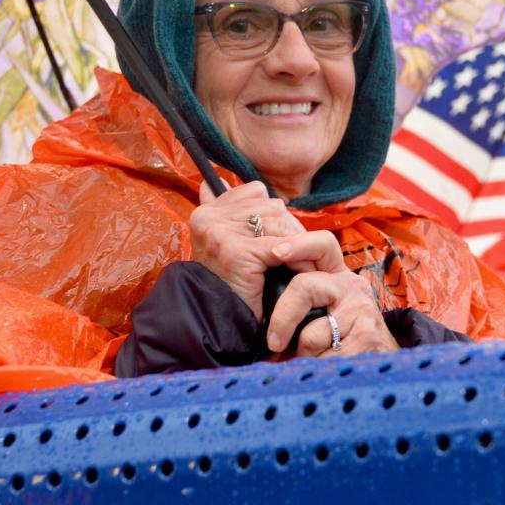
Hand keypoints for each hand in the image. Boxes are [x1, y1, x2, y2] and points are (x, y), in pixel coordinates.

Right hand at [190, 179, 310, 319]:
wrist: (217, 325)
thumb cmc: (228, 286)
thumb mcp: (222, 243)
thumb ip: (224, 210)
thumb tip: (221, 180)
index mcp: (206, 211)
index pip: (255, 191)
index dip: (273, 214)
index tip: (277, 237)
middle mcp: (209, 217)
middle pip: (271, 205)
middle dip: (288, 229)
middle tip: (293, 256)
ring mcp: (220, 232)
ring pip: (280, 221)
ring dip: (295, 243)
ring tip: (295, 264)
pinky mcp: (236, 251)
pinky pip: (281, 245)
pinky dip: (295, 258)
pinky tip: (298, 272)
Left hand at [264, 232, 399, 358]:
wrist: (386, 364)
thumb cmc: (346, 339)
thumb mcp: (327, 313)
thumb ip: (301, 305)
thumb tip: (261, 320)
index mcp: (339, 276)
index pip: (322, 245)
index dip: (297, 244)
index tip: (275, 252)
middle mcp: (352, 286)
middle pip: (304, 286)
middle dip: (282, 319)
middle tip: (274, 344)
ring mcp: (362, 310)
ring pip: (310, 335)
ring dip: (305, 357)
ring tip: (316, 362)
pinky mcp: (366, 337)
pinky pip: (323, 359)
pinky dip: (317, 371)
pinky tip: (329, 371)